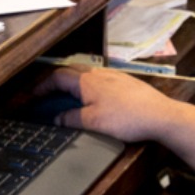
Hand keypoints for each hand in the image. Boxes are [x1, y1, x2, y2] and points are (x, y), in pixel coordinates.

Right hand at [34, 65, 171, 141]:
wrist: (161, 116)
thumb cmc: (128, 118)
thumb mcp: (93, 122)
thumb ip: (71, 119)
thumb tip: (57, 119)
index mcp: (87, 81)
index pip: (57, 77)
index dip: (42, 86)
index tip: (33, 95)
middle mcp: (100, 74)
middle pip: (71, 72)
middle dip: (56, 82)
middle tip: (48, 94)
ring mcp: (115, 76)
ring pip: (87, 74)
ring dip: (74, 83)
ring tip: (68, 97)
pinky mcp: (127, 83)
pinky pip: (102, 80)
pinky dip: (90, 86)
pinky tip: (95, 98)